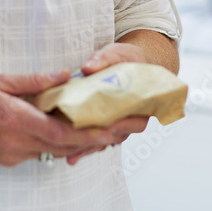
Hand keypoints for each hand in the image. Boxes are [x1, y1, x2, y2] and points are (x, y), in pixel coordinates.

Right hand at [0, 69, 118, 167]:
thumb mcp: (0, 80)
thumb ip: (34, 80)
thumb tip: (64, 75)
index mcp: (15, 120)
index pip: (59, 133)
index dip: (87, 135)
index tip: (109, 131)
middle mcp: (16, 142)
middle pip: (62, 147)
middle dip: (92, 141)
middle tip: (117, 133)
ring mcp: (12, 155)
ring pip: (52, 153)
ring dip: (76, 145)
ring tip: (101, 133)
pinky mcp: (8, 160)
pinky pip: (39, 154)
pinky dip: (56, 146)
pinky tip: (68, 135)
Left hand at [63, 42, 149, 165]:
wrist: (131, 63)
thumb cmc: (127, 58)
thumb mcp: (117, 53)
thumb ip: (103, 59)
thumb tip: (87, 68)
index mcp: (141, 102)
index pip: (137, 120)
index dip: (124, 125)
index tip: (109, 126)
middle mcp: (132, 118)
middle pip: (118, 134)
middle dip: (99, 140)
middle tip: (81, 143)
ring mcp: (119, 124)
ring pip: (106, 141)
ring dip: (89, 148)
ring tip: (72, 156)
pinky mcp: (105, 126)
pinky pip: (97, 140)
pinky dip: (84, 148)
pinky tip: (70, 157)